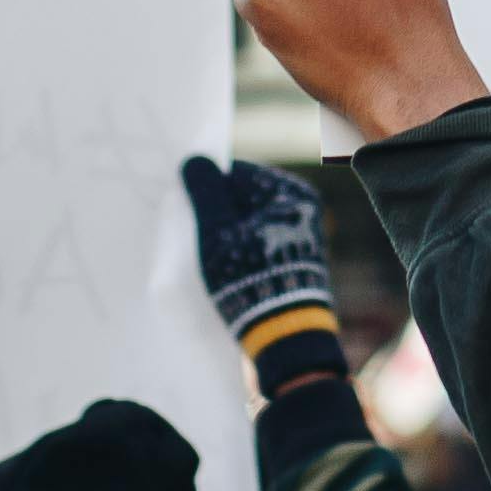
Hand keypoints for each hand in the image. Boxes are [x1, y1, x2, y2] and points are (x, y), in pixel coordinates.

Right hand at [184, 154, 339, 366]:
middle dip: (219, 209)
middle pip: (247, 196)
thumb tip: (195, 160)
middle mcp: (303, 207)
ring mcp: (303, 233)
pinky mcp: (298, 257)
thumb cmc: (249, 276)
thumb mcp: (217, 232)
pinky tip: (227, 262)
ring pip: (253, 219)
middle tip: (194, 227)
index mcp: (291, 192)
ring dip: (230, 229)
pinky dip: (244, 245)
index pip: (238, 173)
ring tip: (210, 250)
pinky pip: (263, 239)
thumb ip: (205, 193)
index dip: (208, 186)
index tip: (186, 201)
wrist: (283, 331)